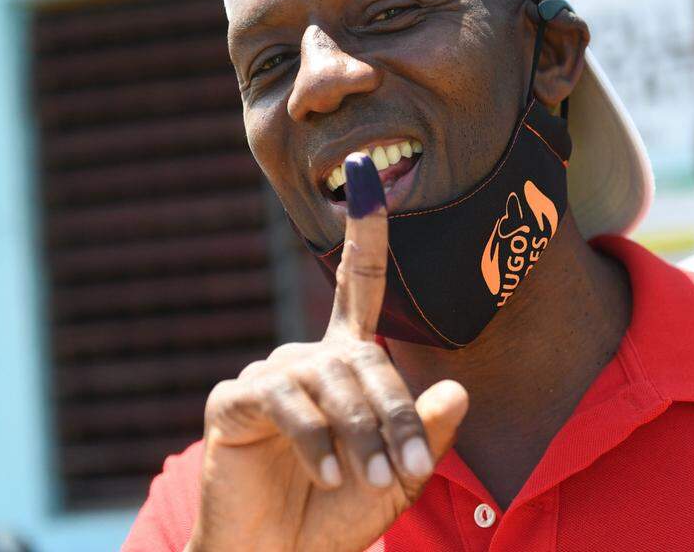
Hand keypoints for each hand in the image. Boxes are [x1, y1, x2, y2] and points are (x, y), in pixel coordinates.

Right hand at [187, 153, 469, 551]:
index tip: (369, 179)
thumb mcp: (395, 476)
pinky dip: (313, 437)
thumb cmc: (337, 514)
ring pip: (325, 379)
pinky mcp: (234, 403)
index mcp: (344, 362)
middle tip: (407, 467)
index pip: (356, 285)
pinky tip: (328, 473)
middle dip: (389, 412)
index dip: (365, 235)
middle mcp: (306, 358)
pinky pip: (283, 401)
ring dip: (356, 431)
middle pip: (360, 356)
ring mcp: (268, 376)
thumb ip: (424, 434)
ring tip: (368, 479)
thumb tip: (459, 389)